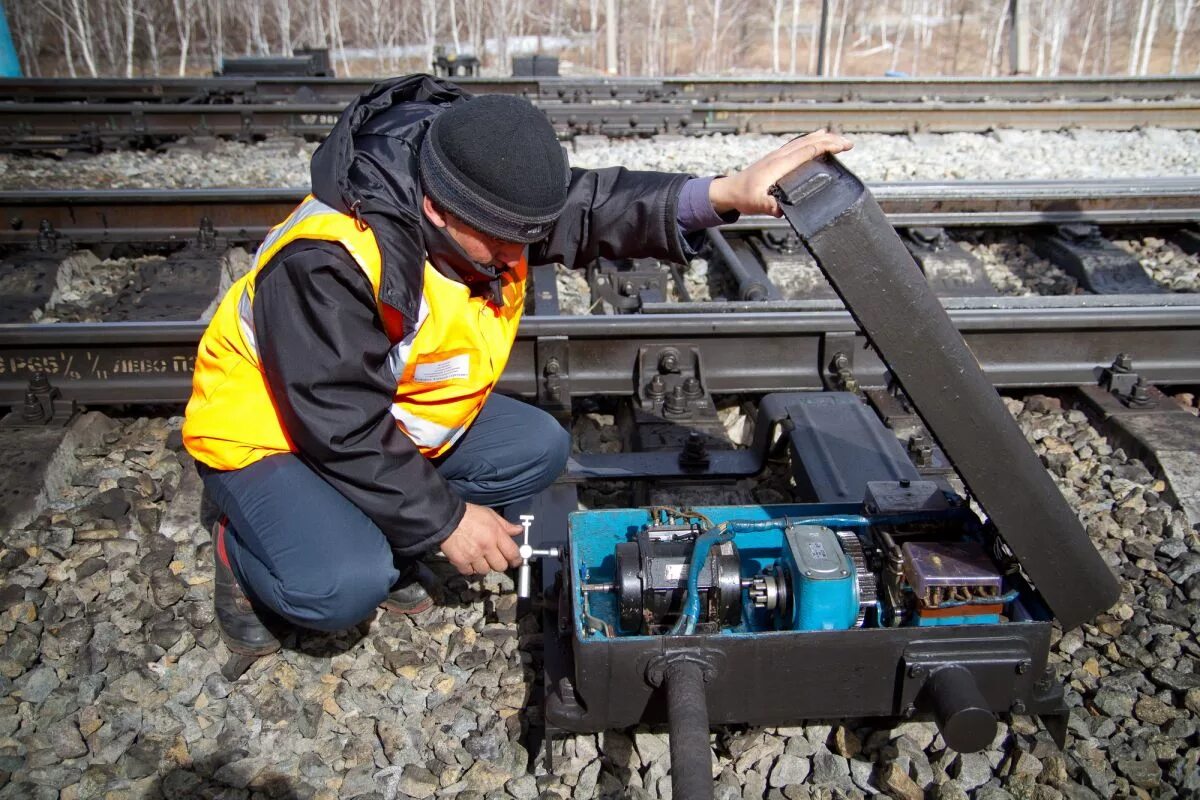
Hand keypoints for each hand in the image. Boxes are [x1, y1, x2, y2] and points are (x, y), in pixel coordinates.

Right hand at [439, 503, 523, 575]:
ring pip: (485, 571)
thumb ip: (505, 525)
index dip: (516, 559)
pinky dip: (470, 569)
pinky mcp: (460, 561)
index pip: (512, 553)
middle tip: (495, 558)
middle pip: (500, 566)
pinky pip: (470, 572)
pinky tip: (469, 560)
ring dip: (484, 566)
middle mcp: (486, 547)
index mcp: (496, 534)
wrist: (446, 518)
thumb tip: (519, 530)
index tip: (515, 561)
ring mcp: (473, 556)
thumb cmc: (469, 514)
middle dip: (500, 563)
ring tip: (480, 558)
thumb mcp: (490, 515)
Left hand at [709, 129, 853, 217]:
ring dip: (822, 138)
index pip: (807, 151)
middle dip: (830, 140)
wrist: (728, 190)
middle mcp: (780, 156)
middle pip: (809, 142)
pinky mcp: (776, 158)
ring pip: (804, 141)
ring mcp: (777, 155)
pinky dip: (811, 141)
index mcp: (779, 164)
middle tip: (849, 143)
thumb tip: (781, 210)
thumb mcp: (756, 204)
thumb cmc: (742, 197)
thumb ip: (769, 206)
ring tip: (838, 139)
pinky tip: (816, 139)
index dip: (826, 147)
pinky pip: (797, 145)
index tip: (843, 146)